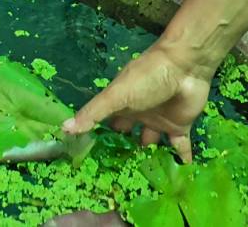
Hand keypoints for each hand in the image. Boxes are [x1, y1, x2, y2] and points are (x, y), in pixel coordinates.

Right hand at [61, 40, 214, 161]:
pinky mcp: (180, 127)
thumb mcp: (116, 96)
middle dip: (125, 151)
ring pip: (152, 143)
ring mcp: (160, 121)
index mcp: (122, 106)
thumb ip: (93, 113)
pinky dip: (181, 159)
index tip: (91, 161)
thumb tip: (63, 129)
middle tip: (118, 176)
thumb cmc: (146, 78)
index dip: (100, 139)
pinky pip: (179, 147)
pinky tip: (180, 176)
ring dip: (150, 157)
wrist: (184, 68)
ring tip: (145, 180)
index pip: (108, 125)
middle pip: (129, 136)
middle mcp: (139, 114)